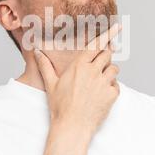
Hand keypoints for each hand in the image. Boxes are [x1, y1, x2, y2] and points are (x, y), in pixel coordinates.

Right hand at [33, 23, 120, 138]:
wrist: (71, 127)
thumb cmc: (60, 106)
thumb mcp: (51, 84)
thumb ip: (45, 65)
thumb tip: (37, 52)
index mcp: (79, 66)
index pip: (97, 45)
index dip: (108, 34)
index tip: (117, 27)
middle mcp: (93, 71)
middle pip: (107, 55)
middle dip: (105, 57)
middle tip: (98, 67)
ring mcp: (104, 83)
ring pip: (114, 69)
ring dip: (109, 73)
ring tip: (98, 84)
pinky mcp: (112, 95)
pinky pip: (116, 86)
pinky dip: (111, 89)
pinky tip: (100, 97)